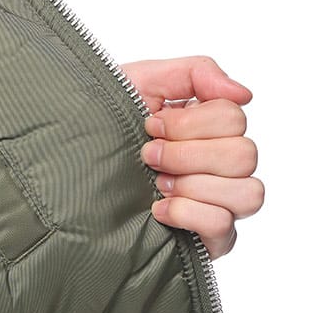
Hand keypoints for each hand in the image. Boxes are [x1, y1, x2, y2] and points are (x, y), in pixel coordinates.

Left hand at [118, 56, 264, 260]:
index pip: (235, 118)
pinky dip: (189, 214)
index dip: (189, 123)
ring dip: (194, 184)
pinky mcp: (209, 240)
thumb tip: (244, 94)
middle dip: (187, 154)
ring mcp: (219, 204)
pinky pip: (224, 227)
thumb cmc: (100, 123)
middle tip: (148, 155)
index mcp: (210, 126)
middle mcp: (221, 165)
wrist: (65, 171)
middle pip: (244, 155)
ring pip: (247, 194)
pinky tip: (157, 209)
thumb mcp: (142, 81)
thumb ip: (196, 73)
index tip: (150, 125)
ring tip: (157, 182)